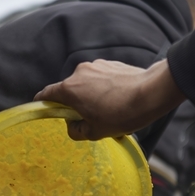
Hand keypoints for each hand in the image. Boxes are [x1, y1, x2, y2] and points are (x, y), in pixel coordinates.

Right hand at [34, 59, 184, 140]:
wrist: (152, 93)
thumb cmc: (121, 114)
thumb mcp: (95, 132)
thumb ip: (76, 130)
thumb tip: (72, 125)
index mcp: (70, 89)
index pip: (46, 95)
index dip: (43, 104)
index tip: (43, 110)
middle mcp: (79, 73)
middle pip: (69, 90)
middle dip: (74, 104)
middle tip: (89, 119)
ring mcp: (96, 66)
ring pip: (86, 84)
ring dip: (91, 96)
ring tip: (110, 110)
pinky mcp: (111, 64)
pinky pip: (101, 78)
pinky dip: (104, 88)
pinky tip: (118, 99)